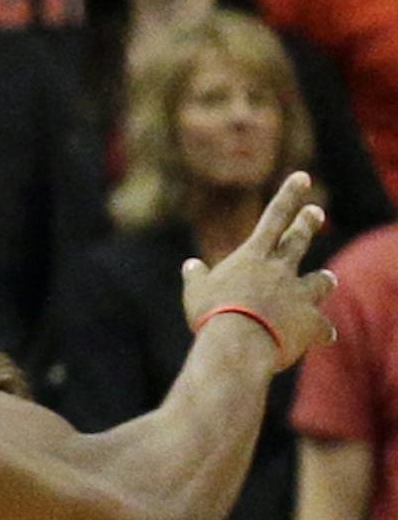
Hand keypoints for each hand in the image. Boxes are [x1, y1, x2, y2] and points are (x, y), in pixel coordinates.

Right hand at [183, 170, 333, 368]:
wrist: (239, 343)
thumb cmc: (213, 315)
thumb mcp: (195, 293)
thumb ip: (196, 277)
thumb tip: (190, 265)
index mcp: (253, 257)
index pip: (274, 217)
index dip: (289, 195)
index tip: (304, 177)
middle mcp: (281, 270)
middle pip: (299, 241)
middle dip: (307, 224)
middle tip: (316, 212)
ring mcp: (299, 295)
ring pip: (320, 281)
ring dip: (323, 280)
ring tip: (328, 278)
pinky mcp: (310, 323)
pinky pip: (322, 326)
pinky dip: (323, 330)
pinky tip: (327, 335)